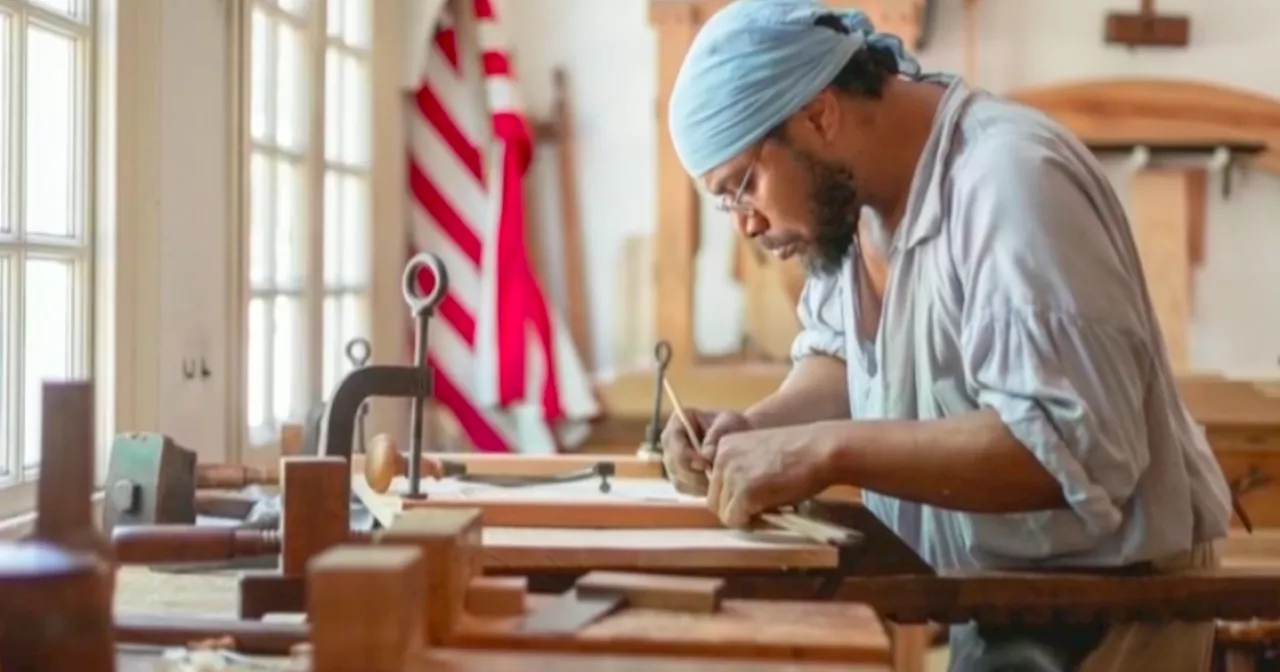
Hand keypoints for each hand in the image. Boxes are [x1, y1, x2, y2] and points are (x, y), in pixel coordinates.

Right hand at [660, 409, 753, 494]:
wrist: (741, 439)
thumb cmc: (734, 426)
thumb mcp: (728, 422)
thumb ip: (716, 435)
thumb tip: (706, 456)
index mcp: (678, 422)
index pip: (670, 439)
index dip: (683, 454)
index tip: (704, 463)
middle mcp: (671, 443)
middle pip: (671, 462)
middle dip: (691, 473)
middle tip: (712, 478)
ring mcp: (674, 462)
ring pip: (677, 478)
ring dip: (696, 484)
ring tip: (716, 483)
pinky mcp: (682, 478)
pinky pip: (685, 489)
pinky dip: (698, 490)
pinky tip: (714, 488)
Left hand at [707, 423, 835, 528]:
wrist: (820, 449)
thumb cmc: (800, 452)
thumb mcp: (760, 455)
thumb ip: (742, 471)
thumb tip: (736, 501)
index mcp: (724, 445)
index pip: (715, 483)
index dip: (732, 497)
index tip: (752, 499)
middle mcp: (721, 458)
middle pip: (714, 500)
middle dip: (734, 510)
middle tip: (759, 511)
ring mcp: (731, 475)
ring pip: (724, 513)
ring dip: (743, 517)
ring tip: (767, 512)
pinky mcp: (744, 492)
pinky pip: (736, 520)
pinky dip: (750, 524)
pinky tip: (769, 516)